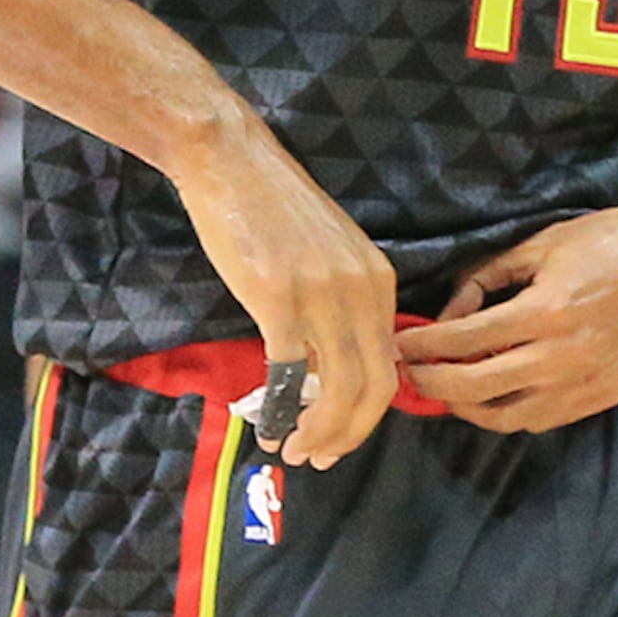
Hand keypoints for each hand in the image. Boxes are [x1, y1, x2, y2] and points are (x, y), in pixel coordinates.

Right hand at [169, 127, 399, 467]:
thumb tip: (332, 359)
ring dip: (317, 431)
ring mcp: (321, 294)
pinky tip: (266, 421)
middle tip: (317, 458)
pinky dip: (281, 406)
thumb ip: (342, 298)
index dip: (364, 415)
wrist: (229, 158)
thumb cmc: (269, 202)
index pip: (388, 367)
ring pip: (338, 388)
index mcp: (377, 281)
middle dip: (347, 435)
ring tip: (291, 448)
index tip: (336, 437)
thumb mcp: (328, 251)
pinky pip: (290, 369)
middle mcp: (361, 291)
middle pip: (374, 388)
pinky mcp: (277, 297)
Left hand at [397, 196, 617, 433]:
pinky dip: (508, 413)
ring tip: (444, 387)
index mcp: (546, 312)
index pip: (463, 341)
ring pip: (508, 417)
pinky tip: (491, 395)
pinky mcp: (605, 397)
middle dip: (432, 383)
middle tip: (408, 372)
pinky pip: (543, 419)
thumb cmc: (608, 241)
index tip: (398, 343)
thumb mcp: (538, 245)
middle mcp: (565, 357)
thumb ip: (486, 279)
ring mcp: (587, 383)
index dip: (423, 345)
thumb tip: (450, 313)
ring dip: (467, 407)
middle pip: (476, 388)